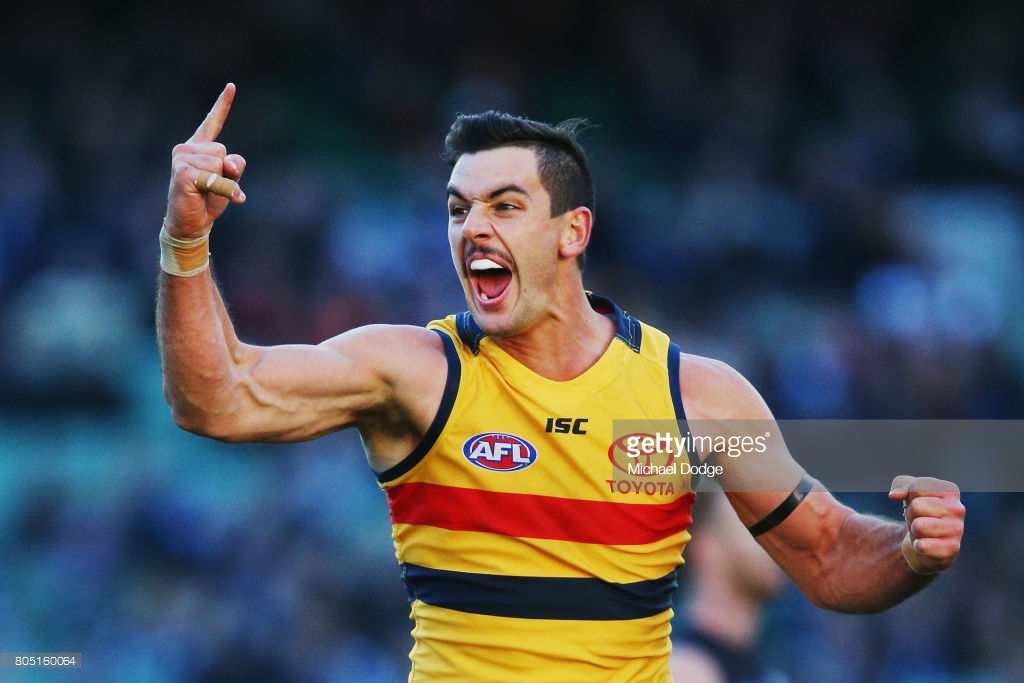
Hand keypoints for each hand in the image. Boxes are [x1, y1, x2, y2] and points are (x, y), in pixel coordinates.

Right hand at [164, 83, 246, 238]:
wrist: (191, 223)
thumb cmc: (208, 201)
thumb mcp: (229, 180)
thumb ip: (234, 166)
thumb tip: (228, 162)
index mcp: (198, 147)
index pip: (212, 122)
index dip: (223, 105)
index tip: (232, 86)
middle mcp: (187, 148)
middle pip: (223, 150)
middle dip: (226, 172)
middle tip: (212, 186)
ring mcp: (182, 158)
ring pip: (220, 163)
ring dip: (222, 183)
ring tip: (205, 191)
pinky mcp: (182, 172)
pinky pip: (215, 178)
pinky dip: (221, 190)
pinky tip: (205, 196)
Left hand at [889, 475, 964, 574]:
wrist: (928, 542)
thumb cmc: (920, 512)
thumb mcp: (908, 492)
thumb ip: (900, 485)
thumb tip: (894, 495)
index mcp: (950, 490)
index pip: (916, 488)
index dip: (909, 496)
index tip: (918, 502)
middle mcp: (958, 509)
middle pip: (916, 506)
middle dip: (911, 514)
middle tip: (919, 519)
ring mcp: (957, 530)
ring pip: (918, 526)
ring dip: (915, 530)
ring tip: (924, 531)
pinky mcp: (952, 549)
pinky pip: (922, 546)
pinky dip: (918, 546)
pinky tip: (928, 545)